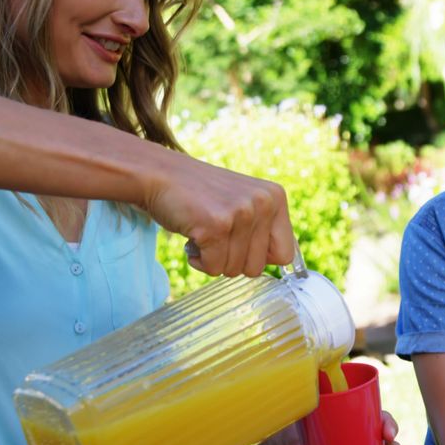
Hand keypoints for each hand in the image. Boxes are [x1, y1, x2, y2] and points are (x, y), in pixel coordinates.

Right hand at [142, 152, 294, 277]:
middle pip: (257, 267)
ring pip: (234, 270)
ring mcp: (240, 213)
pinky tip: (193, 237)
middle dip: (232, 260)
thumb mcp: (244, 202)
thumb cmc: (200, 194)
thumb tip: (282, 261)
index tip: (240, 245)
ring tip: (203, 232)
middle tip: (216, 236)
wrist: (159, 174)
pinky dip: (199, 261)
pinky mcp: (216, 226)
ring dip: (213, 259)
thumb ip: (263, 228)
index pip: (284, 254)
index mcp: (275, 197)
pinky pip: (214, 267)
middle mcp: (263, 203)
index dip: (260, 258)